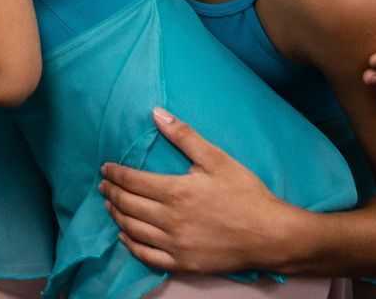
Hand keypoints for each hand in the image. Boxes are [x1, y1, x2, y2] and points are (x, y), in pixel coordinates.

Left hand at [99, 107, 292, 273]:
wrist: (272, 235)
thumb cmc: (246, 194)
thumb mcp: (216, 158)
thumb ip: (183, 136)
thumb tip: (156, 112)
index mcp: (175, 191)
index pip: (132, 180)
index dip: (115, 173)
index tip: (105, 168)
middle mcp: (170, 219)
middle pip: (128, 205)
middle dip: (111, 192)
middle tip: (103, 185)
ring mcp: (175, 245)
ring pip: (133, 230)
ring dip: (117, 216)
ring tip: (110, 205)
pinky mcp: (183, 263)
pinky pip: (147, 256)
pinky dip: (131, 245)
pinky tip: (125, 236)